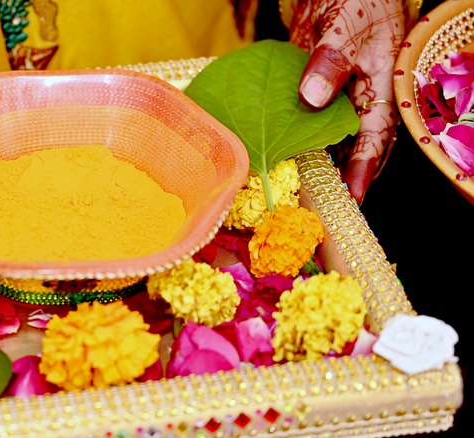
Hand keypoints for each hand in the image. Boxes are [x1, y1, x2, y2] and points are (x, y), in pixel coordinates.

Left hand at [289, 0, 405, 204]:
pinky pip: (303, 121)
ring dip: (308, 159)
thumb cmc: (357, 0)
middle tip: (310, 205)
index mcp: (381, 90)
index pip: (376, 139)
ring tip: (286, 187)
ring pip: (324, 138)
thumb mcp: (348, 26)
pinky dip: (291, 136)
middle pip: (350, 148)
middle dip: (332, 177)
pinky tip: (270, 152)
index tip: (351, 199)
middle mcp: (360, 100)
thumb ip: (331, 61)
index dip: (363, 171)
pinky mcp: (312, 91)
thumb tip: (311, 98)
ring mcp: (336, 98)